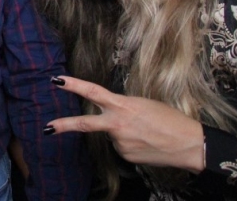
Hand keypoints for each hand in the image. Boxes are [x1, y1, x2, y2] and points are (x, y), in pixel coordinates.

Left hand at [46, 76, 204, 172]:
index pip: (93, 92)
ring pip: (112, 135)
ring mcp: (120, 142)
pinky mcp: (125, 155)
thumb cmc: (170, 119)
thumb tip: (111, 118)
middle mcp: (117, 124)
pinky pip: (121, 146)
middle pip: (85, 124)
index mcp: (123, 105)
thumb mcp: (143, 104)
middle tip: (47, 127)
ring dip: (123, 132)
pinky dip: (130, 143)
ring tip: (146, 133)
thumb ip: (122, 109)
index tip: (56, 81)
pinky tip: (146, 143)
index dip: (74, 85)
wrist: (190, 144)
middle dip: (64, 125)